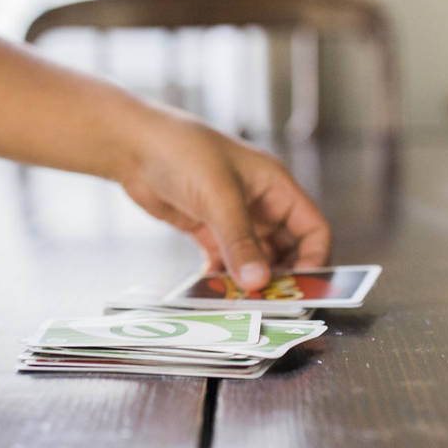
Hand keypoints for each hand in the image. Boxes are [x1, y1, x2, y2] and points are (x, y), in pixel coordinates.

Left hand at [112, 109, 331, 288]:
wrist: (134, 145)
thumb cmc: (182, 152)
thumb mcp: (219, 197)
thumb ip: (240, 241)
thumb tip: (258, 281)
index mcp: (275, 187)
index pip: (312, 227)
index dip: (314, 257)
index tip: (303, 286)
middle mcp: (260, 203)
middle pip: (286, 248)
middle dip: (280, 275)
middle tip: (270, 301)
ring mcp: (233, 217)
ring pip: (254, 257)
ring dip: (249, 279)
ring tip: (240, 301)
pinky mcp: (207, 228)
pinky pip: (225, 259)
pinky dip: (222, 276)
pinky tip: (213, 290)